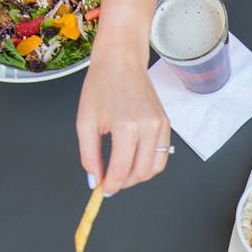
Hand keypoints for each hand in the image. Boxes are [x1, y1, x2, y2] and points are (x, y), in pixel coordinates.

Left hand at [76, 31, 170, 194]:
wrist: (121, 61)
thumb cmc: (101, 85)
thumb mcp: (85, 121)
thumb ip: (89, 154)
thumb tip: (95, 179)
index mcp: (126, 126)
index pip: (122, 169)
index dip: (111, 185)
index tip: (102, 190)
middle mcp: (148, 127)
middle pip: (141, 172)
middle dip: (125, 183)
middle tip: (110, 183)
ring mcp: (160, 125)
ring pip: (155, 167)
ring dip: (139, 177)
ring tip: (122, 174)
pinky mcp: (166, 123)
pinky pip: (163, 154)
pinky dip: (149, 164)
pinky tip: (134, 161)